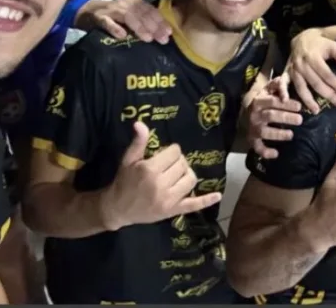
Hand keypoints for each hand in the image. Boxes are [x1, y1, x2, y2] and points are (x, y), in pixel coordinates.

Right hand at [74, 0, 171, 43]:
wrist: (86, 11)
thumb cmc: (113, 16)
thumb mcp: (130, 15)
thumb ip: (144, 21)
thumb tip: (163, 34)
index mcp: (134, 3)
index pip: (150, 11)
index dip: (160, 21)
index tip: (169, 33)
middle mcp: (125, 4)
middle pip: (141, 13)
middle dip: (153, 26)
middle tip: (162, 39)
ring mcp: (111, 10)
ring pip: (127, 16)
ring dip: (138, 27)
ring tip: (147, 38)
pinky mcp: (98, 17)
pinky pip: (106, 22)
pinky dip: (114, 28)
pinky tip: (122, 36)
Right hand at [100, 122, 220, 229]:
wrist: (117, 208)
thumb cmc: (123, 181)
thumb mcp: (128, 160)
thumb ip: (138, 142)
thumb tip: (141, 123)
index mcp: (150, 170)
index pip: (174, 152)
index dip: (170, 151)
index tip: (163, 155)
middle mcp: (161, 184)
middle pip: (183, 164)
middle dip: (177, 162)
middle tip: (167, 166)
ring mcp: (169, 200)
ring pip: (190, 179)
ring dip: (186, 174)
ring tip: (176, 175)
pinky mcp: (173, 211)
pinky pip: (193, 205)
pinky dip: (206, 200)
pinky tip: (217, 195)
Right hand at [246, 75, 302, 159]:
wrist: (245, 113)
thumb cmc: (263, 99)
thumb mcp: (268, 89)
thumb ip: (277, 84)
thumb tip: (285, 82)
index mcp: (259, 101)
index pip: (273, 101)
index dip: (286, 104)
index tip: (299, 106)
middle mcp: (255, 114)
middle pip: (270, 116)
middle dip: (286, 117)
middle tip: (300, 119)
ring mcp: (253, 128)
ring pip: (265, 131)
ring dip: (278, 134)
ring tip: (291, 134)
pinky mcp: (252, 140)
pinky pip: (257, 147)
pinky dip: (265, 152)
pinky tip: (276, 154)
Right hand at [286, 28, 335, 112]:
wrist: (303, 38)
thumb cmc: (321, 43)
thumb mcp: (333, 45)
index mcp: (313, 57)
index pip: (326, 74)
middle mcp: (302, 65)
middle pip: (316, 83)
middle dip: (328, 94)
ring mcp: (293, 69)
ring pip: (301, 87)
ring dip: (308, 100)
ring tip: (316, 110)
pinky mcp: (287, 72)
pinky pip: (283, 83)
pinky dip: (282, 91)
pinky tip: (284, 100)